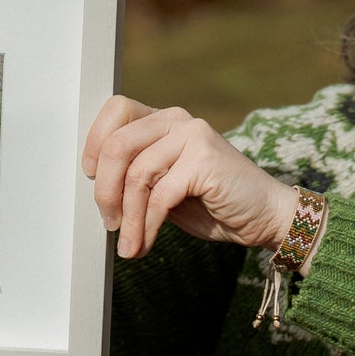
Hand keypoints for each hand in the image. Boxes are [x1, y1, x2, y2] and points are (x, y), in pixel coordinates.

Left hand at [82, 96, 295, 259]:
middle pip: (118, 144)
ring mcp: (193, 135)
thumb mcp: (164, 188)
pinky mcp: (204, 158)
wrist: (265, 216)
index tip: (89, 178)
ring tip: (128, 245)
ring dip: (128, 218)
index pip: (116, 110)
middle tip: (108, 223)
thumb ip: (136, 179)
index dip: (94, 143)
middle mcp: (177, 120)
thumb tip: (97, 192)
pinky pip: (159, 195)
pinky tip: (145, 244)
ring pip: (136, 174)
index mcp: (164, 120)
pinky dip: (146, 226)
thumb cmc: (212, 204)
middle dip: (105, 191)